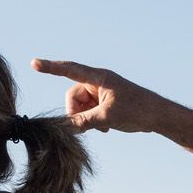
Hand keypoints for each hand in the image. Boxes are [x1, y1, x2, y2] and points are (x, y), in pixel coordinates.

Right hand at [30, 58, 161, 133]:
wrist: (157, 116)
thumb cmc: (137, 110)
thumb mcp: (107, 117)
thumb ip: (84, 121)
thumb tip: (65, 128)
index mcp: (99, 77)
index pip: (69, 70)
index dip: (51, 67)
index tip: (34, 64)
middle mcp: (98, 82)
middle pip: (73, 96)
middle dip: (77, 112)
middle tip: (89, 125)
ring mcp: (101, 92)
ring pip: (80, 106)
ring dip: (86, 118)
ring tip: (103, 126)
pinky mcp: (105, 102)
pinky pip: (89, 111)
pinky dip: (93, 120)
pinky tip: (106, 127)